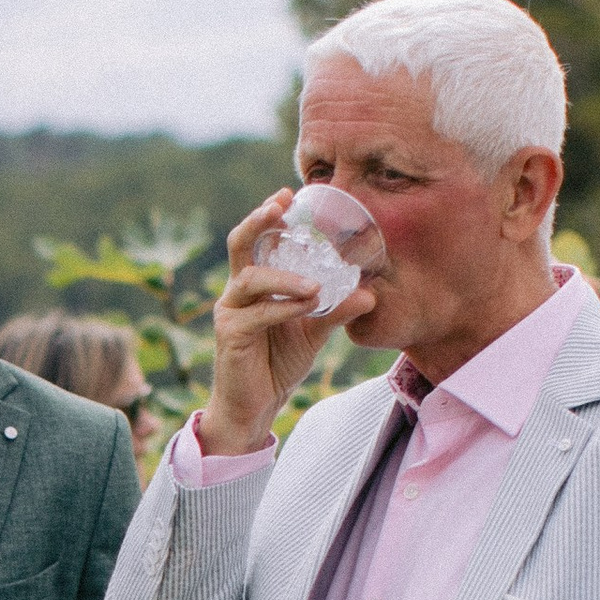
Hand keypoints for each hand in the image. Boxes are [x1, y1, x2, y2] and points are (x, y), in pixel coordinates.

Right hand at [194, 192, 381, 458]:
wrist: (256, 405)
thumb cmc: (278, 363)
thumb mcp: (313, 331)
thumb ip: (334, 310)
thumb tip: (369, 294)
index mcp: (254, 284)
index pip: (257, 240)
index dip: (269, 215)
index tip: (289, 194)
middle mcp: (237, 291)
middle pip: (239, 243)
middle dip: (258, 220)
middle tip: (281, 205)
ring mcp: (230, 311)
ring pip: (251, 277)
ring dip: (286, 277)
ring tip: (315, 286)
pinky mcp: (230, 334)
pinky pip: (258, 313)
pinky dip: (284, 307)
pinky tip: (306, 305)